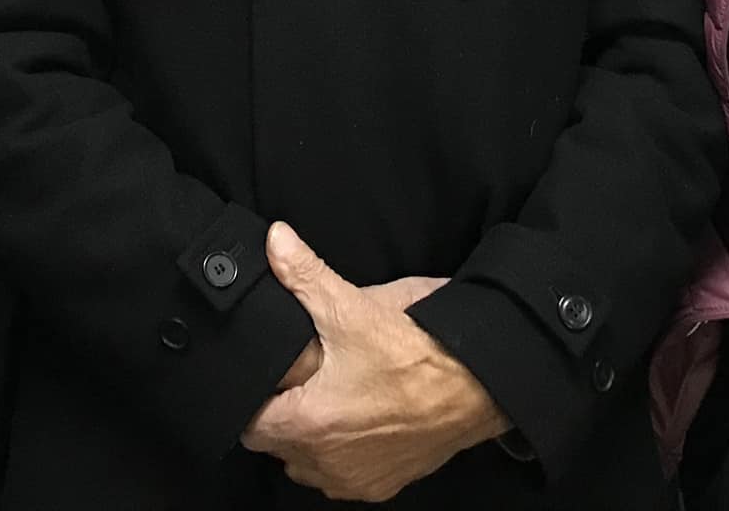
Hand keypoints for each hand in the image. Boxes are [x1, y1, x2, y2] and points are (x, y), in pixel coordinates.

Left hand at [241, 225, 504, 500]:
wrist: (478, 387)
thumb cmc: (418, 356)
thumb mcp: (353, 306)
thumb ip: (304, 274)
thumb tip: (275, 241)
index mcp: (308, 423)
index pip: (249, 425)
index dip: (255, 397)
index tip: (270, 377)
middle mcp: (325, 462)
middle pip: (279, 443)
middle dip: (285, 413)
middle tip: (305, 379)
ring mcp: (354, 479)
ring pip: (309, 462)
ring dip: (313, 435)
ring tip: (333, 396)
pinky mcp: (381, 486)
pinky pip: (344, 475)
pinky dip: (345, 451)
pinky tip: (362, 417)